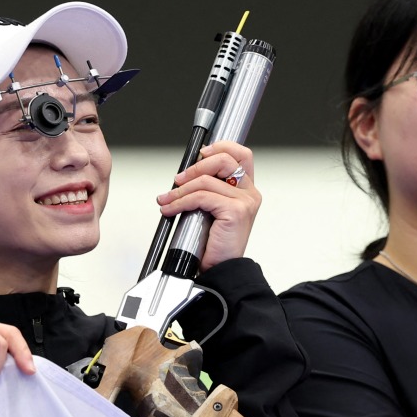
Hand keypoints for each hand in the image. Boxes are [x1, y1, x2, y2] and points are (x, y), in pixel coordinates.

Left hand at [156, 140, 261, 270]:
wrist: (220, 270)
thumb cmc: (215, 244)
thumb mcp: (211, 210)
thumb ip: (208, 190)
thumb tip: (186, 175)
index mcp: (247, 190)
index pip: (240, 154)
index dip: (220, 147)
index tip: (199, 155)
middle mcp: (250, 193)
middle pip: (224, 159)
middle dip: (195, 166)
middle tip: (177, 180)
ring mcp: (245, 201)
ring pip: (206, 180)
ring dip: (180, 190)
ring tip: (167, 200)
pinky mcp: (236, 211)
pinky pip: (201, 197)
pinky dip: (181, 202)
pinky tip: (171, 209)